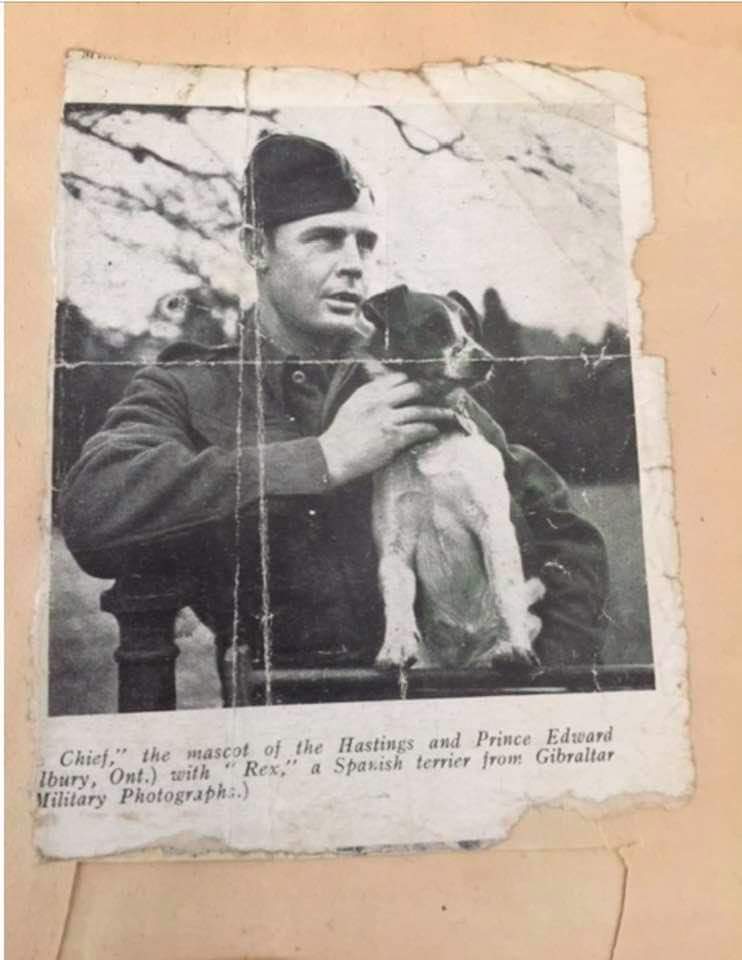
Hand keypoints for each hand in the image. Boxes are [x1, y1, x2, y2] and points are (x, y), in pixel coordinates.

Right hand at [319, 372, 454, 486]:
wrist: (333, 456)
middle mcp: (379, 402)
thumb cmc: (340, 436)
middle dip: (425, 394)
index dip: (408, 382)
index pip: (395, 379)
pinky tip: (434, 431)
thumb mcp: (351, 407)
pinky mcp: (394, 437)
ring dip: (436, 413)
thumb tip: (384, 392)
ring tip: (446, 414)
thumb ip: (367, 397)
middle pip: (412, 389)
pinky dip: (429, 430)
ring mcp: (387, 419)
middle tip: (433, 398)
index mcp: (367, 393)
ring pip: (420, 410)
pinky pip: (418, 429)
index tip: (416, 388)